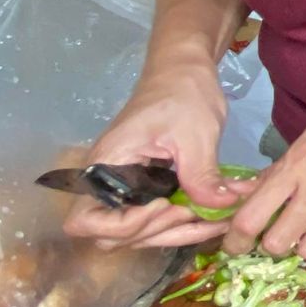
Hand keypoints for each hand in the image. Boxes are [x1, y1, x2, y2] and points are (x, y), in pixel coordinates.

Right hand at [62, 55, 247, 252]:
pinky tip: (215, 218)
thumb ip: (202, 173)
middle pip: (115, 235)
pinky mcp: (147, 189)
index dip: (124, 226)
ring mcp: (128, 188)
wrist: (185, 71)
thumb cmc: (182, 93)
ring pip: (140, 233)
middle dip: (159, 232)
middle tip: (198, 212)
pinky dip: (184, 224)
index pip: (86, 220)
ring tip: (216, 220)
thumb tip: (220, 207)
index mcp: (107, 164)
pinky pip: (158, 219)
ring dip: (177, 232)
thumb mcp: (196, 133)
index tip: (165, 206)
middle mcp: (109, 182)